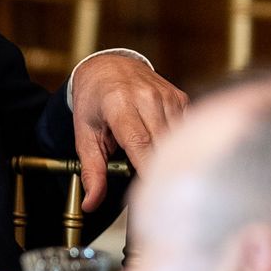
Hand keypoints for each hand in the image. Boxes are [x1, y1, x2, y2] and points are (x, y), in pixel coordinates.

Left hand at [69, 54, 186, 210]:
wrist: (107, 66)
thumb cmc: (94, 101)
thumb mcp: (84, 134)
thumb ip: (91, 170)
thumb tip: (91, 203)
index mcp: (119, 104)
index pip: (141, 145)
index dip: (149, 172)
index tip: (151, 197)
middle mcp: (146, 97)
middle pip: (163, 145)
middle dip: (161, 172)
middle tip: (156, 196)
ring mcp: (167, 96)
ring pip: (179, 139)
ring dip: (172, 159)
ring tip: (161, 173)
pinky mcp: (181, 98)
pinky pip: (186, 130)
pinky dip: (179, 145)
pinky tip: (168, 150)